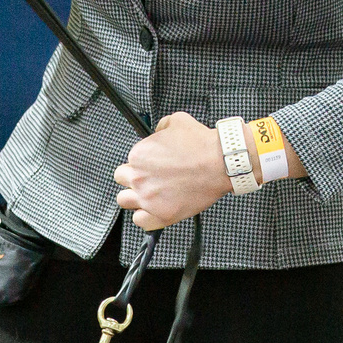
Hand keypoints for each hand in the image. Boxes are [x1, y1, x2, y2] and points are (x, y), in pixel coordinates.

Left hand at [114, 112, 229, 231]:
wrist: (220, 163)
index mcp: (139, 156)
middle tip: (149, 178)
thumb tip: (157, 132)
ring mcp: (149, 199)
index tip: (151, 166)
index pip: (127, 162)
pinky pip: (140, 221)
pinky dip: (145, 217)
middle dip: (133, 179)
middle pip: (122, 181)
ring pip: (125, 201)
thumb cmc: (201, 145)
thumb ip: (160, 127)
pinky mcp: (162, 215)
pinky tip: (155, 209)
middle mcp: (139, 178)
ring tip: (151, 194)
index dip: (139, 164)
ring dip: (135, 197)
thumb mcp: (176, 121)